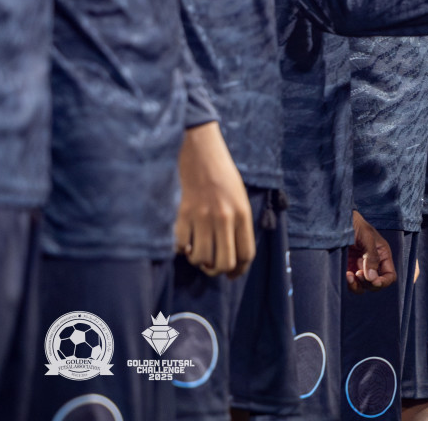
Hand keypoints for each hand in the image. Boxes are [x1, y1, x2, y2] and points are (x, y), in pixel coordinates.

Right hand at [175, 122, 255, 277]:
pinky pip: (180, 246)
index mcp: (243, 214)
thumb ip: (238, 223)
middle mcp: (225, 218)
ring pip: (201, 259)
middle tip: (211, 265)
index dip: (239, 270)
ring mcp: (202, 217)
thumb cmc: (222, 175)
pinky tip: (184, 242)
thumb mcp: (240, 197)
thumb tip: (234, 253)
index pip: (246, 254)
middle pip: (224, 263)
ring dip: (198, 261)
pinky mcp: (182, 215)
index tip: (232, 274)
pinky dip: (181, 249)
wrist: (201, 152)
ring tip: (197, 251)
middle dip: (217, 270)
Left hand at [347, 210, 396, 292]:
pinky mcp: (348, 269)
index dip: (383, 282)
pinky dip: (350, 283)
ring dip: (358, 285)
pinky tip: (345, 274)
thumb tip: (372, 278)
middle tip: (358, 274)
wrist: (337, 220)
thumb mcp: (366, 237)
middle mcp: (373, 263)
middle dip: (369, 283)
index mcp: (382, 255)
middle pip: (376, 284)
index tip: (372, 281)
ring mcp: (360, 267)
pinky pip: (352, 283)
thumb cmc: (355, 224)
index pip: (389, 275)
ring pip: (364, 287)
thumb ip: (371, 257)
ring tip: (350, 275)